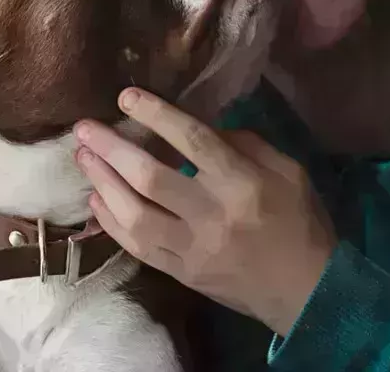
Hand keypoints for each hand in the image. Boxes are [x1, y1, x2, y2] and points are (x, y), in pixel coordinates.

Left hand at [73, 87, 337, 335]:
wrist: (306, 292)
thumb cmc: (300, 222)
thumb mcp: (289, 171)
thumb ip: (246, 144)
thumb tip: (200, 127)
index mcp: (243, 184)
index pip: (194, 141)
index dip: (156, 115)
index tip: (126, 97)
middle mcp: (212, 215)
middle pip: (151, 178)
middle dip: (112, 150)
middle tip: (84, 128)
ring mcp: (192, 250)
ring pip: (135, 216)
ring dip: (103, 183)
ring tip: (83, 158)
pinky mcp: (181, 274)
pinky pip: (136, 247)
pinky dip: (111, 222)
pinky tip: (97, 199)